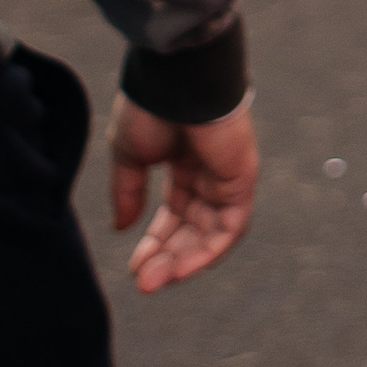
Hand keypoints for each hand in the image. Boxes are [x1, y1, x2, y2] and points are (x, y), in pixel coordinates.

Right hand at [109, 94, 258, 292]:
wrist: (175, 82)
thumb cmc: (151, 108)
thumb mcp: (129, 157)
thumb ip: (128, 192)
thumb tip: (123, 228)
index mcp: (184, 165)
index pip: (174, 215)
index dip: (156, 243)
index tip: (135, 268)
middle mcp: (210, 173)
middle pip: (194, 229)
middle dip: (168, 259)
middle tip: (144, 285)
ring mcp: (228, 177)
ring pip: (213, 233)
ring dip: (186, 262)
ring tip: (156, 282)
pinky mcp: (243, 179)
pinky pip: (232, 225)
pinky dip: (211, 250)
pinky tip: (183, 269)